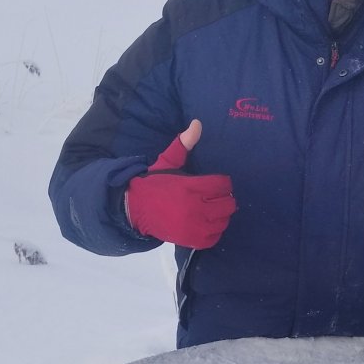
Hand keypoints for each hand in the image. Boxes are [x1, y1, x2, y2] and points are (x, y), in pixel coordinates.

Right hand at [125, 120, 236, 248]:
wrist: (135, 210)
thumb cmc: (155, 185)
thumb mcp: (167, 162)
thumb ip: (183, 144)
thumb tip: (197, 123)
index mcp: (190, 186)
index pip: (223, 185)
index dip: (223, 183)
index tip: (217, 183)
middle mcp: (194, 206)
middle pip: (227, 204)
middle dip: (224, 198)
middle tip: (216, 196)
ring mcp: (194, 225)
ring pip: (223, 220)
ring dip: (221, 214)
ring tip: (212, 209)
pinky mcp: (191, 239)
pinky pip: (215, 237)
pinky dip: (214, 230)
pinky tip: (207, 222)